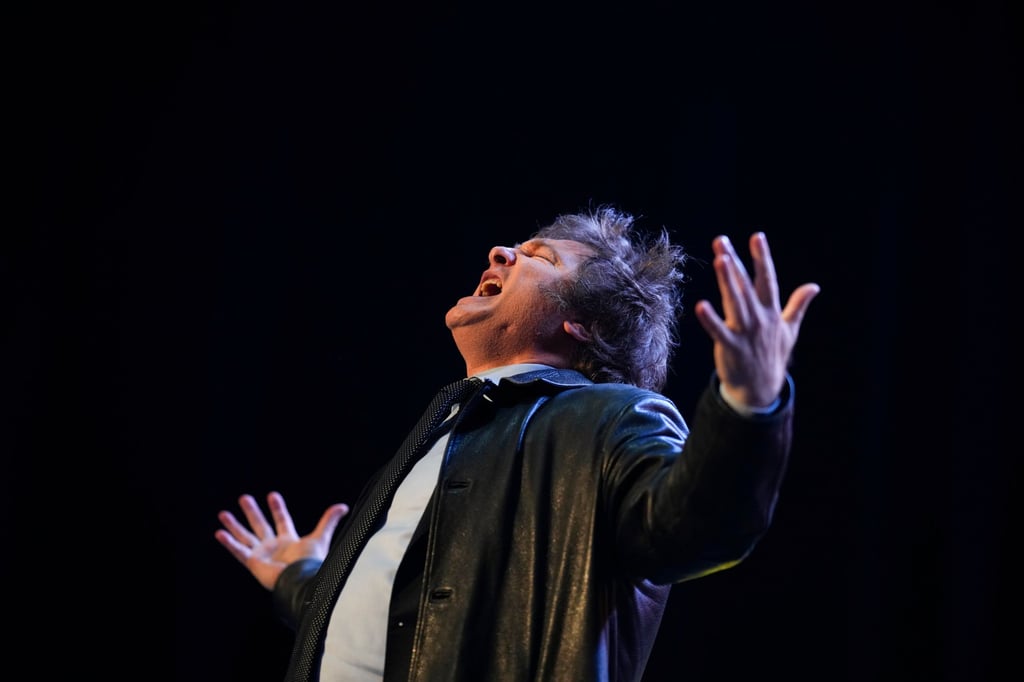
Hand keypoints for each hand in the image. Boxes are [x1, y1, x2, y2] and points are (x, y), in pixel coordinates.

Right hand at [215, 491, 348, 589]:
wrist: (301, 580)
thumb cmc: (311, 562)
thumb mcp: (320, 537)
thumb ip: (329, 521)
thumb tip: (344, 506)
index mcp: (289, 541)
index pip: (281, 520)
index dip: (277, 508)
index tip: (272, 495)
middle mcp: (274, 547)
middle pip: (260, 525)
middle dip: (252, 512)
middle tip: (244, 497)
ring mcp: (262, 555)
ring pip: (245, 536)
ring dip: (234, 525)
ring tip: (223, 513)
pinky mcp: (253, 563)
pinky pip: (238, 551)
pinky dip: (228, 543)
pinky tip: (219, 533)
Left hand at [694, 232, 819, 408]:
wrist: (761, 390)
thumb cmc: (773, 357)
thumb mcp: (790, 330)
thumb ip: (798, 305)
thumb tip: (814, 286)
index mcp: (771, 312)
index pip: (768, 279)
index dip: (762, 258)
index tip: (757, 237)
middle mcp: (759, 318)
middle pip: (746, 285)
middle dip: (734, 262)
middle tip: (721, 241)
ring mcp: (746, 332)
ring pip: (735, 301)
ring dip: (727, 281)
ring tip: (719, 260)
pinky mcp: (731, 347)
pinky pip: (719, 331)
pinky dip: (710, 320)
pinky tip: (700, 305)